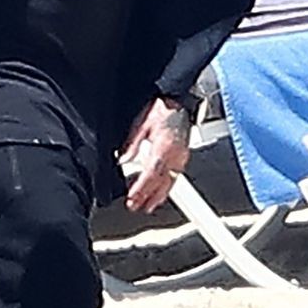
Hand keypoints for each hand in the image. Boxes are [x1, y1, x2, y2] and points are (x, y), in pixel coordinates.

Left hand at [119, 97, 190, 213]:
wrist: (179, 101)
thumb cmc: (162, 108)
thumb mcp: (141, 122)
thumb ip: (132, 143)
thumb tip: (123, 160)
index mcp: (165, 146)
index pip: (152, 173)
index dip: (142, 188)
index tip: (132, 198)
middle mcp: (176, 154)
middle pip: (161, 181)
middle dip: (148, 196)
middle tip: (135, 206)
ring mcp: (182, 156)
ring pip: (171, 182)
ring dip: (158, 196)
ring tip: (148, 206)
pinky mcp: (184, 156)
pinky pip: (176, 176)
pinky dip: (167, 187)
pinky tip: (160, 192)